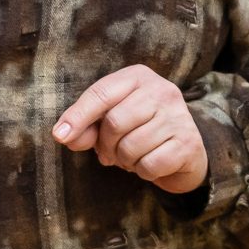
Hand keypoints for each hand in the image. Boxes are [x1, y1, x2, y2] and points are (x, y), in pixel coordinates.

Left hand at [53, 65, 206, 193]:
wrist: (184, 152)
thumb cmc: (139, 130)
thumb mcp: (109, 122)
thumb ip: (86, 127)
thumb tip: (65, 136)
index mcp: (138, 77)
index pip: (101, 93)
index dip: (77, 116)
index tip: (59, 135)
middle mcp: (162, 90)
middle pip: (114, 121)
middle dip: (105, 145)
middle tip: (109, 154)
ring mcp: (179, 116)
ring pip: (131, 146)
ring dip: (124, 160)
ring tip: (131, 157)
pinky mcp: (189, 142)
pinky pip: (150, 164)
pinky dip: (142, 171)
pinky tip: (148, 165)